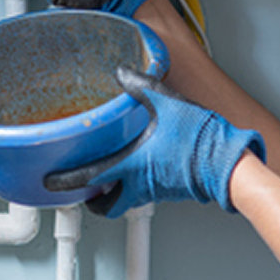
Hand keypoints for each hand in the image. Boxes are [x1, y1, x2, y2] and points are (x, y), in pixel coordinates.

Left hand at [49, 69, 265, 217]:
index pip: (89, 179)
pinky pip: (146, 191)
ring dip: (114, 194)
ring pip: (126, 200)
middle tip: (81, 193)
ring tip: (108, 180)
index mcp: (132, 164)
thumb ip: (140, 87)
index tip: (51, 183)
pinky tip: (141, 168)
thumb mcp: (166, 103)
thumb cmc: (200, 139)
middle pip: (106, 206)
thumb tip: (122, 73)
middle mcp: (140, 183)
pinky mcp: (171, 189)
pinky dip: (136, 185)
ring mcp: (156, 189)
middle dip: (91, 202)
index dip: (67, 182)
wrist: (228, 162)